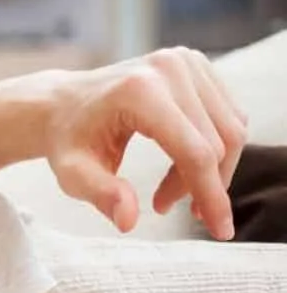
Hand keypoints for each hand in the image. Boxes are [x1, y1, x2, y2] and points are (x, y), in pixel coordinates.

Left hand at [45, 47, 247, 239]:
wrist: (63, 103)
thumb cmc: (68, 139)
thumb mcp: (72, 172)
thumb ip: (100, 195)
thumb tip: (128, 220)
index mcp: (140, 91)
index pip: (195, 152)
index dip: (211, 195)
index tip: (220, 231)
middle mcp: (170, 68)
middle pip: (217, 144)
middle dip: (201, 186)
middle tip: (166, 207)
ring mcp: (186, 61)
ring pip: (229, 131)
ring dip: (209, 171)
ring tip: (168, 192)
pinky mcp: (196, 63)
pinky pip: (227, 117)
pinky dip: (212, 149)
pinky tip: (180, 166)